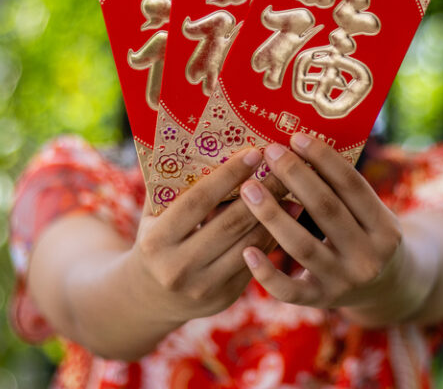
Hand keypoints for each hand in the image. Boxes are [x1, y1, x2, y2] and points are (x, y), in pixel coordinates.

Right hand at [122, 148, 288, 322]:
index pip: (198, 201)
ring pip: (249, 244)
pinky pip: (255, 261)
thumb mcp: (151, 216)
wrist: (148, 300)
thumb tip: (204, 142)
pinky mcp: (225, 298)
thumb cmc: (155, 241)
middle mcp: (178, 268)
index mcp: (156, 241)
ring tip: (293, 188)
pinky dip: (273, 236)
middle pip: (231, 223)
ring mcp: (203, 287)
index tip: (254, 153)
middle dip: (262, 192)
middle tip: (285, 166)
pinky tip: (290, 216)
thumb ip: (171, 186)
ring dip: (275, 215)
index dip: (228, 176)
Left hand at [239, 134, 432, 321]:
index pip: (351, 185)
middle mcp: (368, 256)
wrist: (386, 289)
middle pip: (325, 209)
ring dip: (272, 215)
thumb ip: (343, 189)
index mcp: (384, 227)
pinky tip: (246, 249)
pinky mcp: (320, 301)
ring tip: (247, 188)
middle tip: (269, 153)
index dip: (323, 158)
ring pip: (302, 245)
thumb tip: (298, 144)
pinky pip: (289, 289)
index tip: (295, 137)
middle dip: (295, 177)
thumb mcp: (372, 214)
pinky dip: (266, 272)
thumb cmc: (366, 236)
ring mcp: (344, 281)